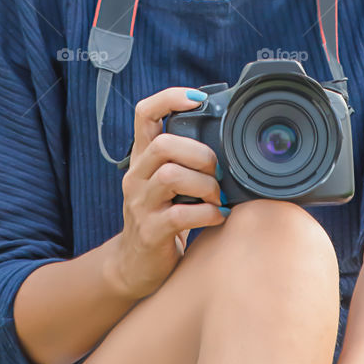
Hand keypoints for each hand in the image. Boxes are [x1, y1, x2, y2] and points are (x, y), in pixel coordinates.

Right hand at [108, 86, 225, 302]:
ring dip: (205, 184)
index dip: (170, 98)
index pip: (144, 113)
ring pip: (170, 176)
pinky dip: (208, 214)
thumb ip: (186, 161)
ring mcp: (139, 204)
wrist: (134, 265)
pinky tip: (218, 217)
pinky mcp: (149, 232)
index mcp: (142, 158)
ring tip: (217, 197)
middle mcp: (136, 176)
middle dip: (200, 153)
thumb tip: (230, 141)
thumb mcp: (166, 183)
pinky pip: (181, 215)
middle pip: (163, 145)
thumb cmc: (162, 215)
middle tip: (219, 171)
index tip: (198, 100)